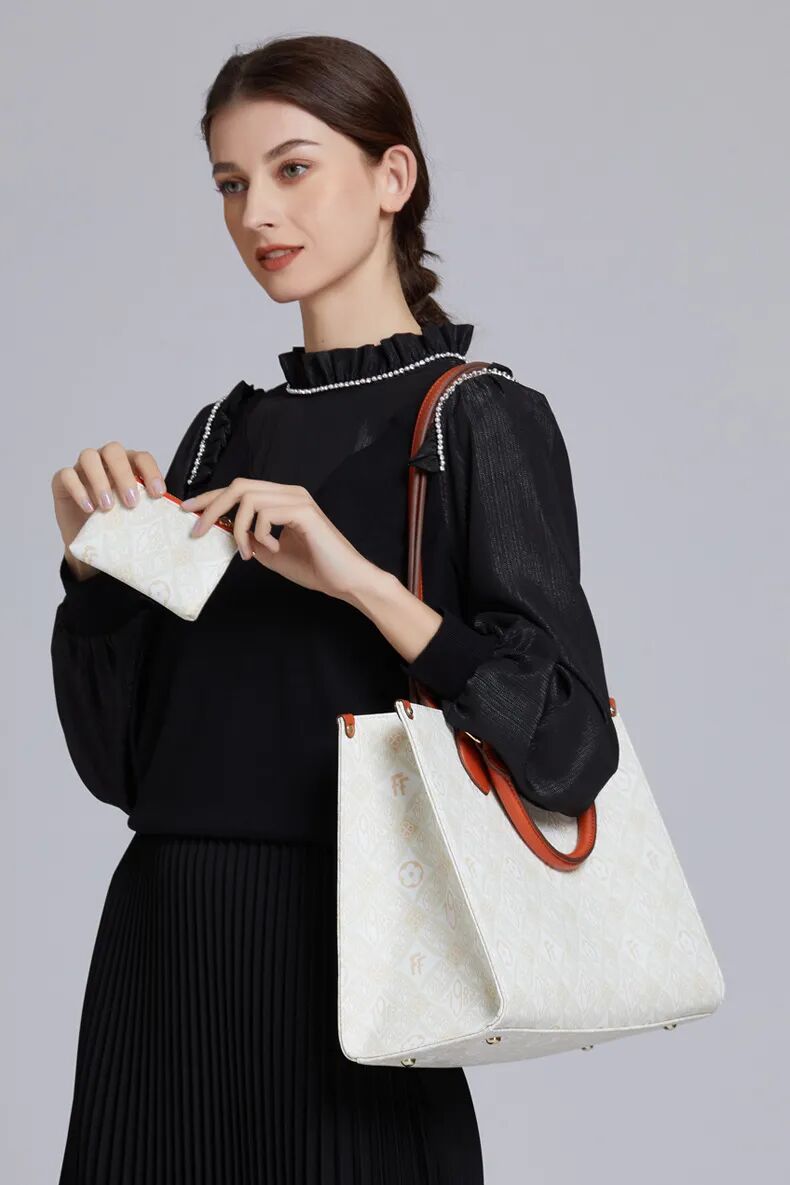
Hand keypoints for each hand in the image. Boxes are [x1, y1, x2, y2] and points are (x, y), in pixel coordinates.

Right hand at [52, 442, 167, 579]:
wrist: (90, 542)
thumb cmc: (117, 524)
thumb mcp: (136, 516)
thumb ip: (150, 507)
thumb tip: (177, 511)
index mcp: (127, 465)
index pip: (141, 457)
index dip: (151, 472)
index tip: (158, 494)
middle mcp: (105, 461)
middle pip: (114, 450)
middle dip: (124, 475)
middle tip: (132, 503)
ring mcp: (82, 469)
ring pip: (89, 457)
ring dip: (100, 480)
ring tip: (108, 507)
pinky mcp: (62, 481)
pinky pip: (66, 475)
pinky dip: (78, 489)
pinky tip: (89, 508)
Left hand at [180, 478, 373, 599]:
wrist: (345, 580)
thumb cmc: (315, 568)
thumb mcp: (271, 554)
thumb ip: (250, 539)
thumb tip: (227, 532)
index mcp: (283, 499)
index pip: (240, 489)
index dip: (211, 497)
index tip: (188, 509)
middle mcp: (290, 492)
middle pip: (239, 486)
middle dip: (212, 506)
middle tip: (199, 530)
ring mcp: (298, 499)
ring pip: (248, 498)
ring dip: (238, 529)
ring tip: (248, 553)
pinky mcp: (304, 511)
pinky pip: (265, 514)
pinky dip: (260, 535)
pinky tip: (274, 550)